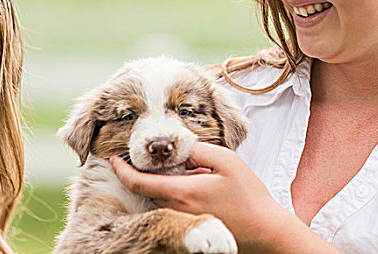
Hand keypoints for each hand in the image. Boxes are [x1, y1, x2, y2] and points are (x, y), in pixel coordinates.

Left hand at [109, 142, 287, 251]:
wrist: (264, 230)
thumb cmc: (249, 195)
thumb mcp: (226, 161)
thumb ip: (198, 150)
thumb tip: (178, 146)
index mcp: (182, 192)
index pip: (138, 182)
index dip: (121, 170)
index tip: (112, 158)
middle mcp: (176, 210)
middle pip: (146, 189)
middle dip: (141, 173)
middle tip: (148, 155)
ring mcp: (182, 221)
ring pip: (158, 198)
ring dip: (157, 183)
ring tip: (172, 168)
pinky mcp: (190, 226)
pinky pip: (170, 207)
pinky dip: (169, 193)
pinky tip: (188, 183)